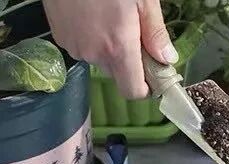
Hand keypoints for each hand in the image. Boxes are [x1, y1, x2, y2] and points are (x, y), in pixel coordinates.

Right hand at [43, 0, 176, 97]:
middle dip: (129, 61)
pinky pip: (83, 47)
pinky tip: (94, 15)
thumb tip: (167, 59)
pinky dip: (92, 38)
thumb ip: (155, 33)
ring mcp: (73, 46)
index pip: (132, 90)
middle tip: (136, 33)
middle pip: (118, 73)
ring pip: (100, 59)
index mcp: (118, 48)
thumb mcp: (143, 1)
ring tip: (112, 18)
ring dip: (109, 48)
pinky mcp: (60, 37)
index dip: (146, 88)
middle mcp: (93, 53)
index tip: (154, 75)